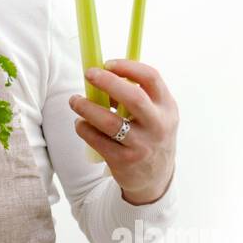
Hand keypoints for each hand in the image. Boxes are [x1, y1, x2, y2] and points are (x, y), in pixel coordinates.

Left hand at [68, 59, 178, 204]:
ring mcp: (142, 144)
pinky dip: (84, 128)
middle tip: (88, 74)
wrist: (155, 178)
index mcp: (167, 107)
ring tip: (74, 101)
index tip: (107, 63)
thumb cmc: (149, 135)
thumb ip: (137, 95)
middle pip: (133, 97)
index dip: (128, 66)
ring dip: (87, 107)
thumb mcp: (155, 114)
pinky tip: (80, 123)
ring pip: (109, 121)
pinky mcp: (125, 160)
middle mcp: (158, 125)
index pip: (151, 78)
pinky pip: (97, 140)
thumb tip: (102, 75)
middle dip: (107, 82)